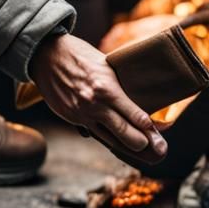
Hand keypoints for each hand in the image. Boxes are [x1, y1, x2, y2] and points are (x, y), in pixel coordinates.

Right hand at [30, 33, 166, 160]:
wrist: (47, 56)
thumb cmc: (81, 55)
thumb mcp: (107, 64)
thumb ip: (121, 82)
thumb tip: (140, 94)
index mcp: (107, 88)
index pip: (133, 113)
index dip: (148, 127)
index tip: (161, 134)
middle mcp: (95, 104)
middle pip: (123, 131)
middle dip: (142, 143)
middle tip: (160, 150)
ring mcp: (82, 114)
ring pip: (109, 138)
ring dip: (128, 147)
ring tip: (145, 153)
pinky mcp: (72, 118)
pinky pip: (94, 134)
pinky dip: (109, 140)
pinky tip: (120, 145)